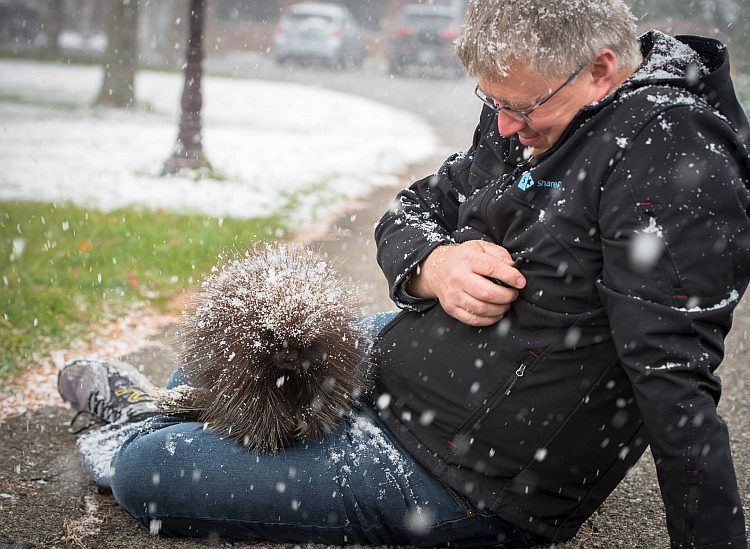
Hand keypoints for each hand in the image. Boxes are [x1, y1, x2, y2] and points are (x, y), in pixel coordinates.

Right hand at [407, 241, 525, 326]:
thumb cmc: (463, 258)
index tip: (521, 282)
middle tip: (513, 294)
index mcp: (467, 259)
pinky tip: (496, 313)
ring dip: (500, 309)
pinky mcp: (451, 308)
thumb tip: (513, 266)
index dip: (511, 277)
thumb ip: (498, 253)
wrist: (437, 269)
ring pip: (482, 308)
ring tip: (506, 304)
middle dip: (507, 296)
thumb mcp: (480, 246)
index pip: (492, 268)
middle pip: (488, 293)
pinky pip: (473, 319)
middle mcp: (458, 277)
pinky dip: (489, 320)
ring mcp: (453, 295)